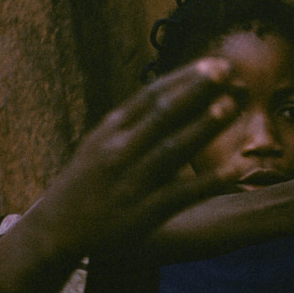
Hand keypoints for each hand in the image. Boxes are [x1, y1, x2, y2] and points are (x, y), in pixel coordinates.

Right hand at [34, 61, 238, 260]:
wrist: (59, 229)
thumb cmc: (90, 181)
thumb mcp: (102, 142)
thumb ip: (134, 121)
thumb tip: (172, 94)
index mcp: (111, 130)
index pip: (151, 96)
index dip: (183, 78)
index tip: (214, 63)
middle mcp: (120, 150)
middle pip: (162, 114)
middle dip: (195, 90)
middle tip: (227, 70)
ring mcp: (132, 181)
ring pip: (172, 149)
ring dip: (202, 126)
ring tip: (230, 105)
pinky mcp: (145, 213)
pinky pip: (181, 194)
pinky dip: (208, 181)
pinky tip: (234, 169)